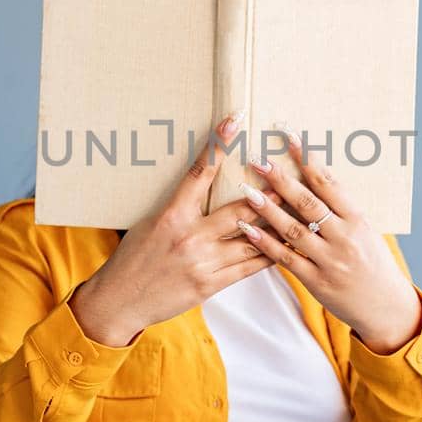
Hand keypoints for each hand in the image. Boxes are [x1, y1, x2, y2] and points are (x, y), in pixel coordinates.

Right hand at [68, 114, 281, 345]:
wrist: (119, 300)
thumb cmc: (133, 259)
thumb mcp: (151, 223)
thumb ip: (180, 207)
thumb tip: (202, 186)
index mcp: (172, 215)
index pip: (200, 172)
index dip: (219, 144)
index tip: (234, 121)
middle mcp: (190, 236)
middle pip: (241, 208)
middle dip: (269, 192)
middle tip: (292, 174)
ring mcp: (203, 262)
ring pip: (253, 239)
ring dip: (279, 224)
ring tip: (302, 211)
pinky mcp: (211, 285)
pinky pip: (249, 267)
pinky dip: (270, 255)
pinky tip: (287, 245)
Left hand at [236, 132, 421, 353]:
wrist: (385, 305)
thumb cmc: (373, 262)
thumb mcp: (365, 230)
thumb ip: (340, 209)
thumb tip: (313, 177)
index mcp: (357, 219)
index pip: (328, 182)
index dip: (307, 158)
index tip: (288, 137)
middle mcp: (344, 237)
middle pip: (308, 202)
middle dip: (280, 179)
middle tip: (258, 160)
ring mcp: (329, 260)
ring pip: (293, 229)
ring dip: (267, 208)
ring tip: (247, 190)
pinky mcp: (316, 281)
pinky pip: (287, 258)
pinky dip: (266, 243)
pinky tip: (248, 229)